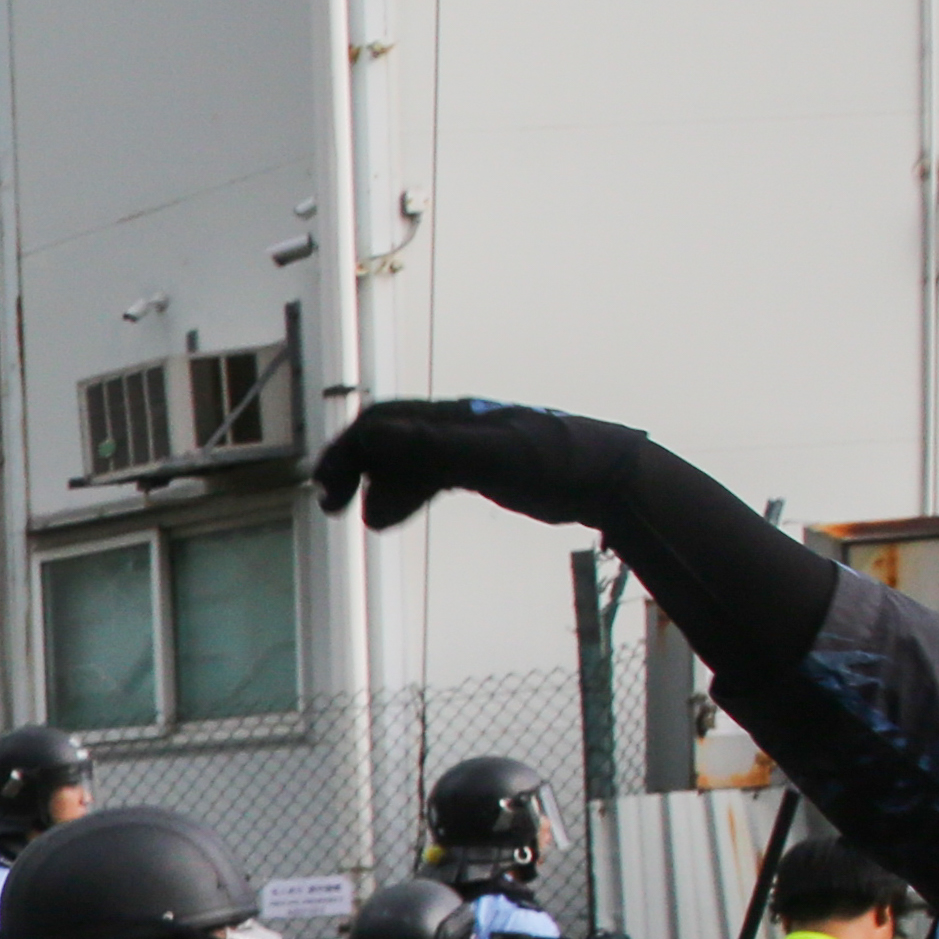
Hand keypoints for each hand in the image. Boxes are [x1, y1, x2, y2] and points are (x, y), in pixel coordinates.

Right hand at [313, 397, 646, 534]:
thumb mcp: (494, 456)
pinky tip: (395, 516)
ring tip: (371, 521)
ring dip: (379, 486)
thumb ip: (435, 446)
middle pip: (385, 439)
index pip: (380, 425)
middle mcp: (454, 426)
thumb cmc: (559, 461)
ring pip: (404, 460)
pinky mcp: (482, 467)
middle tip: (332, 505)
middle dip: (353, 468)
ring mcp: (467, 447)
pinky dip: (404, 493)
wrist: (609, 474)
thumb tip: (376, 436)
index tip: (330, 494)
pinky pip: (428, 475)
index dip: (347, 455)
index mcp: (451, 418)